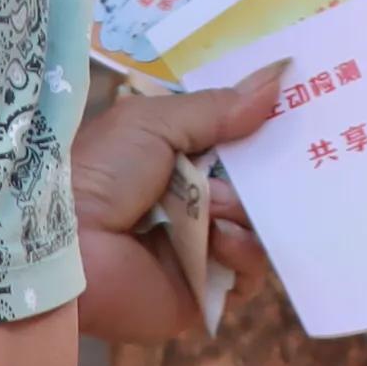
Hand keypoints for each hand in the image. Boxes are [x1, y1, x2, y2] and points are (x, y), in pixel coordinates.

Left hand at [66, 65, 275, 348]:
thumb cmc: (101, 173)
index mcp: (173, 159)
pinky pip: (248, 272)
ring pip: (258, 227)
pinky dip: (245, 253)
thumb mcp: (155, 122)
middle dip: (265, 174)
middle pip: (253, 186)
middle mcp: (190, 202)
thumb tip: (279, 75)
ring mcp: (199, 248)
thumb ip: (218, 107)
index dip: (263, 130)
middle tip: (286, 164)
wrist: (68, 247)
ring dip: (246, 212)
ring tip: (216, 209)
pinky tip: (220, 240)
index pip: (234, 143)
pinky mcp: (203, 290)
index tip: (298, 112)